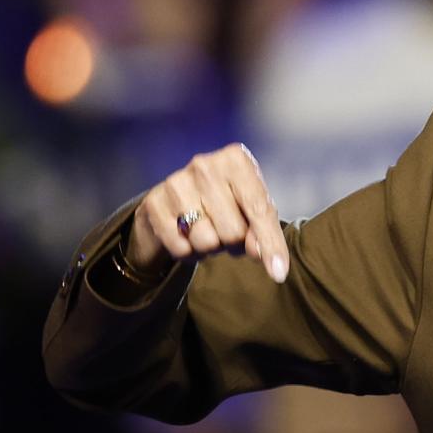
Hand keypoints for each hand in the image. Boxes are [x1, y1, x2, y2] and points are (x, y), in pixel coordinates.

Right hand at [127, 142, 288, 282]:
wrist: (175, 202)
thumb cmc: (225, 204)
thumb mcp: (252, 211)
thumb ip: (263, 231)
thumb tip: (260, 254)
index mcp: (236, 159)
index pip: (259, 209)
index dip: (270, 244)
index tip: (279, 273)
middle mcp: (205, 165)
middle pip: (233, 231)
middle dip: (234, 242)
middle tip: (226, 231)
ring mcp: (176, 182)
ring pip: (207, 241)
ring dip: (210, 248)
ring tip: (207, 231)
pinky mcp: (154, 203)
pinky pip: (181, 248)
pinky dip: (188, 252)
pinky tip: (186, 235)